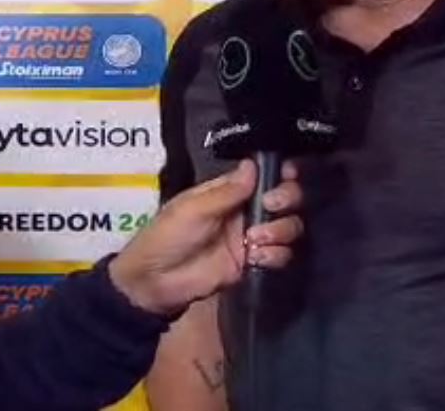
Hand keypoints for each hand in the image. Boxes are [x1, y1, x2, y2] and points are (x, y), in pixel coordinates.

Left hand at [108, 158, 303, 316]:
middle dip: (286, 199)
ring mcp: (251, 238)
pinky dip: (275, 254)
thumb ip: (227, 191)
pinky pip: (281, 254)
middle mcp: (245, 211)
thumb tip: (254, 164)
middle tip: (271, 207)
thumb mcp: (193, 208)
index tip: (288, 173)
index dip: (280, 172)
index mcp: (228, 192)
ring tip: (254, 239)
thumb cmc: (168, 236)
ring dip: (280, 229)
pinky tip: (254, 258)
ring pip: (288, 226)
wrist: (156, 282)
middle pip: (285, 198)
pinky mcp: (253, 263)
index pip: (263, 175)